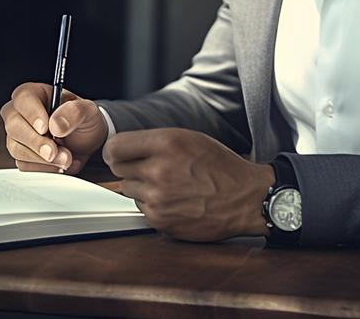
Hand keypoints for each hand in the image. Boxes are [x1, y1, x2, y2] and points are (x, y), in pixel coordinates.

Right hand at [0, 82, 107, 174]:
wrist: (86, 139)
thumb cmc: (83, 119)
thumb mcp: (87, 110)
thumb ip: (74, 112)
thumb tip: (55, 125)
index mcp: (33, 94)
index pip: (23, 99)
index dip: (32, 114)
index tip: (45, 128)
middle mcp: (20, 113)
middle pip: (14, 126)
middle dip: (36, 142)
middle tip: (55, 152)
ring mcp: (18, 135)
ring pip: (17, 148)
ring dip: (42, 159)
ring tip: (66, 158)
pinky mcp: (21, 155)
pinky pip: (24, 165)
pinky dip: (43, 168)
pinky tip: (58, 164)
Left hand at [102, 128, 274, 241]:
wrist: (245, 198)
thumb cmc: (219, 166)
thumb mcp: (188, 138)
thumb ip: (153, 141)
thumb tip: (120, 149)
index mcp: (166, 143)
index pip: (115, 147)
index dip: (116, 151)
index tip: (119, 154)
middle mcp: (159, 170)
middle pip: (118, 169)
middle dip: (131, 168)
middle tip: (153, 168)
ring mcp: (158, 198)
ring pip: (129, 189)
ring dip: (143, 187)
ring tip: (170, 185)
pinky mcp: (161, 220)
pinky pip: (142, 208)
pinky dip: (154, 205)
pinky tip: (175, 200)